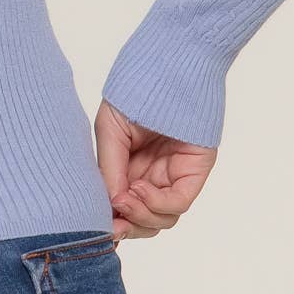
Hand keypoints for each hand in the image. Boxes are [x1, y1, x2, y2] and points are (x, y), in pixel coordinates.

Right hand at [95, 98, 217, 238]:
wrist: (170, 63)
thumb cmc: (136, 88)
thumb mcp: (110, 130)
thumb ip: (109, 168)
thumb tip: (111, 205)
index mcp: (130, 165)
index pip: (123, 206)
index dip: (111, 221)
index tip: (98, 230)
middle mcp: (154, 174)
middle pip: (144, 220)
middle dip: (127, 227)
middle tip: (113, 227)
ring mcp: (175, 173)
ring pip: (162, 218)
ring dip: (141, 217)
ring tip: (125, 198)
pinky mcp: (195, 169)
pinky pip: (179, 201)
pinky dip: (157, 204)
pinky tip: (139, 189)